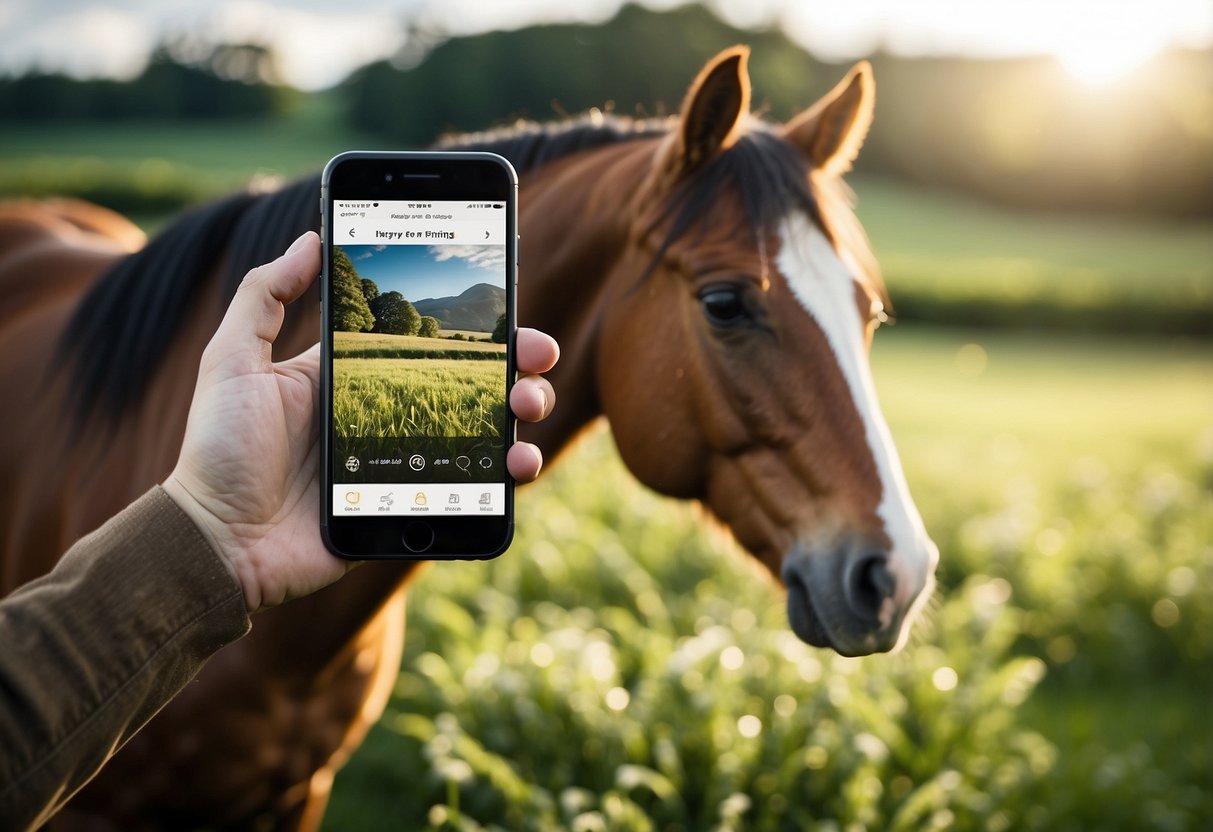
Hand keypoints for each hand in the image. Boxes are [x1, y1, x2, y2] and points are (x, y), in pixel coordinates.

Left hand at [163, 231, 558, 612]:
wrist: (217, 541)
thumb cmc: (218, 449)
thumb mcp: (231, 360)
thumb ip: (264, 295)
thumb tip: (311, 236)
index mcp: (352, 375)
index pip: (427, 338)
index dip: (469, 323)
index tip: (505, 303)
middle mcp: (387, 412)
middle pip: (472, 380)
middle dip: (517, 361)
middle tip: (537, 352)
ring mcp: (405, 462)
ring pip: (485, 430)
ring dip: (523, 409)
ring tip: (528, 402)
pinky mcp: (412, 506)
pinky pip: (474, 488)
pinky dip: (507, 474)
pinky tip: (518, 459)